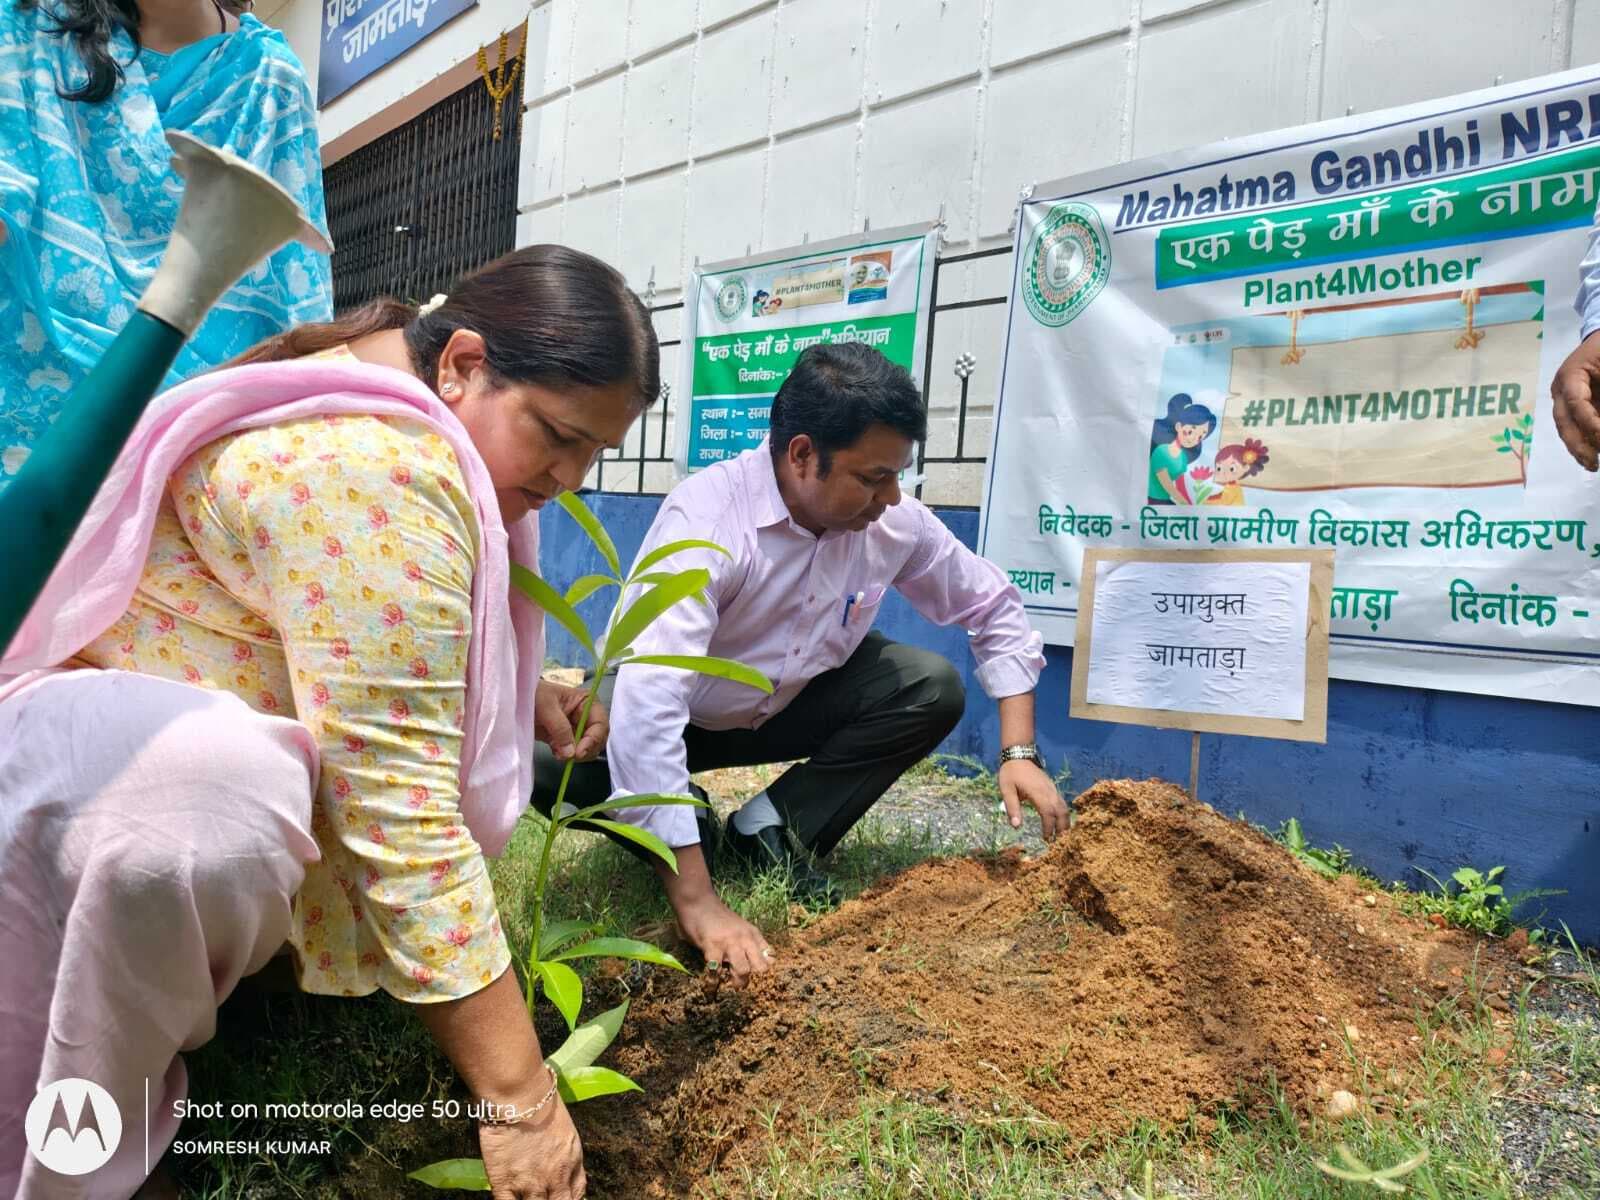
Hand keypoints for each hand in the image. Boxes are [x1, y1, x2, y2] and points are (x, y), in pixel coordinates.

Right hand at [478, 1086, 584, 1199]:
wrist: (520, 1095)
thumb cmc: (540, 1099)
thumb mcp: (563, 1126)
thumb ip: (563, 1149)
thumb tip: (558, 1159)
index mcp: (571, 1160)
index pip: (577, 1193)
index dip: (569, 1199)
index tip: (562, 1196)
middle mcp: (555, 1177)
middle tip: (543, 1196)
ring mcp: (530, 1183)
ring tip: (526, 1196)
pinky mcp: (505, 1183)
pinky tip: (508, 1199)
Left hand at [534, 680, 606, 762]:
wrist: (515, 700)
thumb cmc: (532, 694)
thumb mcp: (546, 706)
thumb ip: (560, 728)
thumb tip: (571, 752)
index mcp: (586, 702)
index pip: (600, 724)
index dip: (593, 740)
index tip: (579, 753)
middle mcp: (585, 716)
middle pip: (597, 739)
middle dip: (586, 750)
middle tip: (570, 757)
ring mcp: (575, 729)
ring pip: (587, 748)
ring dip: (575, 755)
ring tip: (559, 753)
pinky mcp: (564, 739)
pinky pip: (572, 753)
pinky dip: (566, 756)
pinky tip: (555, 751)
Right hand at [674, 891, 772, 986]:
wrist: (698, 902)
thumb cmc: (717, 917)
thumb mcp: (739, 927)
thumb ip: (746, 943)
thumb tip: (751, 965)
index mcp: (753, 934)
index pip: (770, 957)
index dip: (765, 972)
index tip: (758, 980)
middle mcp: (745, 938)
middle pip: (761, 968)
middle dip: (753, 980)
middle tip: (742, 983)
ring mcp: (730, 942)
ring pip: (743, 971)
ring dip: (736, 982)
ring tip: (728, 985)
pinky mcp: (712, 946)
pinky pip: (716, 971)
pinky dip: (713, 982)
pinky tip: (711, 987)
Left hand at [997, 758, 1069, 840]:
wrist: (1019, 754)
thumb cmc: (1010, 773)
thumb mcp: (1006, 790)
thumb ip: (1012, 807)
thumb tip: (1016, 826)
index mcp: (1038, 793)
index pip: (1048, 813)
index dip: (1049, 828)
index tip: (1046, 839)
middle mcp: (1049, 791)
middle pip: (1062, 812)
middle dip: (1062, 828)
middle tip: (1059, 842)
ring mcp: (1052, 788)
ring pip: (1064, 807)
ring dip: (1065, 822)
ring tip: (1062, 836)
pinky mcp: (1052, 787)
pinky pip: (1062, 802)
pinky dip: (1063, 814)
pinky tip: (1060, 823)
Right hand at [1552, 330, 1599, 470]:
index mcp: (1570, 375)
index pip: (1577, 404)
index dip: (1590, 424)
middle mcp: (1561, 389)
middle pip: (1563, 421)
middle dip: (1578, 445)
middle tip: (1594, 464)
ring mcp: (1562, 396)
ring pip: (1565, 427)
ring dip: (1578, 448)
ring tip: (1592, 465)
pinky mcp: (1570, 403)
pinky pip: (1572, 426)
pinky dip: (1582, 441)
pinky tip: (1591, 455)